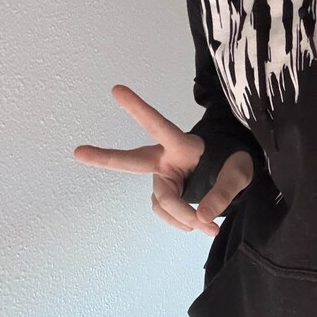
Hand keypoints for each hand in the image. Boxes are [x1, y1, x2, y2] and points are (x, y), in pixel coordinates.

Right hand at [73, 84, 254, 236]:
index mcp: (183, 145)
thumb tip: (203, 217)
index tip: (117, 90)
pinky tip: (194, 225)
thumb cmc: (235, 162)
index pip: (159, 126)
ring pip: (162, 202)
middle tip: (78, 152)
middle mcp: (166, 159)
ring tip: (206, 227)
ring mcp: (163, 177)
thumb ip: (223, 193)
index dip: (139, 109)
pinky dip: (179, 222)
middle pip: (132, 161)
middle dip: (105, 157)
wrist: (235, 172)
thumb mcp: (239, 174)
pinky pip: (165, 212)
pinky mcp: (165, 193)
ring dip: (181, 216)